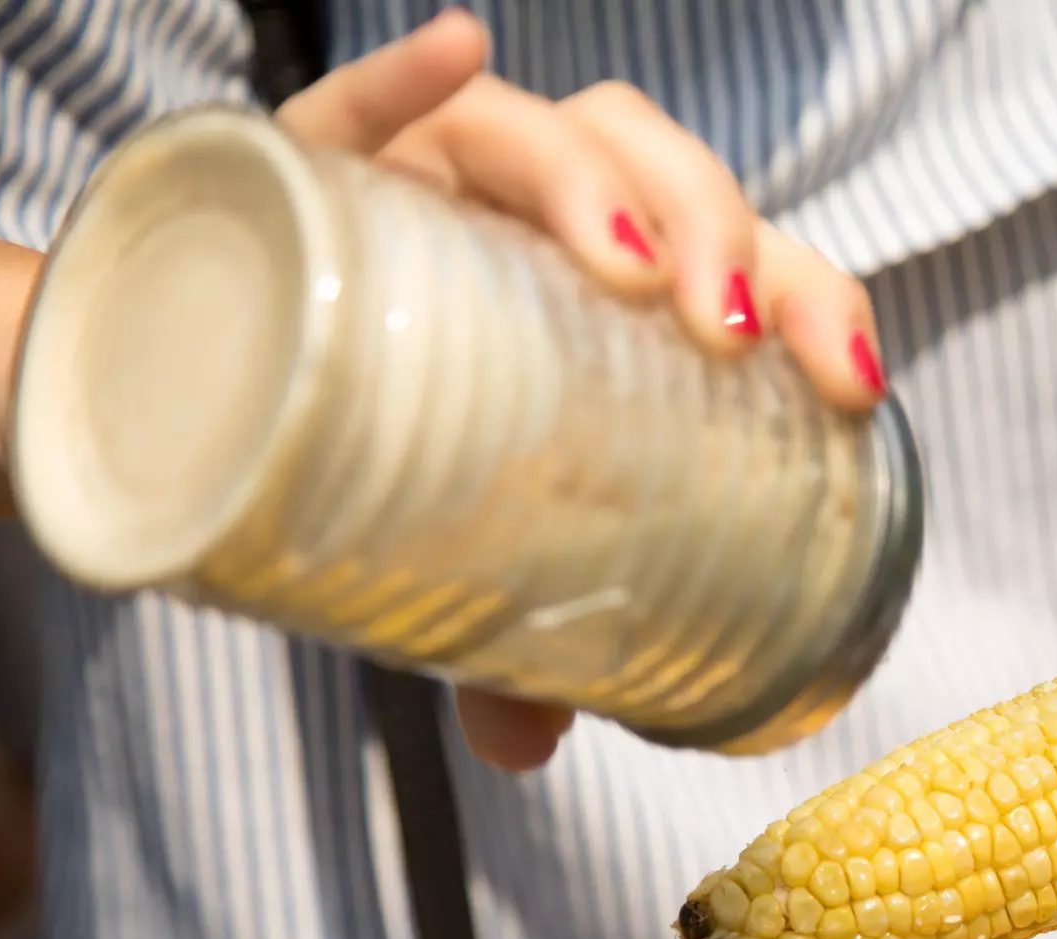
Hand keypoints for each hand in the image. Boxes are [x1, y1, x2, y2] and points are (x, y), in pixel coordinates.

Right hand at [277, 10, 886, 771]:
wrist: (206, 391)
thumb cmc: (385, 460)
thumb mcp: (465, 557)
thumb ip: (509, 641)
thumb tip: (524, 751)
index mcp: (617, 291)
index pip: (749, 261)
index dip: (818, 299)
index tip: (849, 383)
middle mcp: (534, 217)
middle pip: (657, 171)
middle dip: (720, 233)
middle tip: (727, 338)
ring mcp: (427, 177)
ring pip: (535, 127)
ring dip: (599, 177)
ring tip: (629, 269)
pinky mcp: (310, 165)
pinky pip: (356, 103)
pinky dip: (403, 77)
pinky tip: (457, 49)